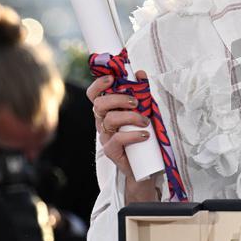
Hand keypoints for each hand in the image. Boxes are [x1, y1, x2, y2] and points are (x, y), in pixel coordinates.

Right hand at [86, 70, 157, 202]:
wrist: (144, 167)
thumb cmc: (143, 135)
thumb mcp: (144, 111)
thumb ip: (141, 93)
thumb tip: (140, 73)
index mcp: (108, 111)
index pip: (94, 95)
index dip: (99, 84)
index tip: (112, 78)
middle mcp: (103, 122)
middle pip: (99, 104)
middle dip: (118, 99)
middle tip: (136, 102)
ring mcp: (105, 137)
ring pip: (110, 120)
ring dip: (131, 117)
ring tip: (146, 122)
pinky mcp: (111, 151)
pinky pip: (117, 139)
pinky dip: (133, 135)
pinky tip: (145, 135)